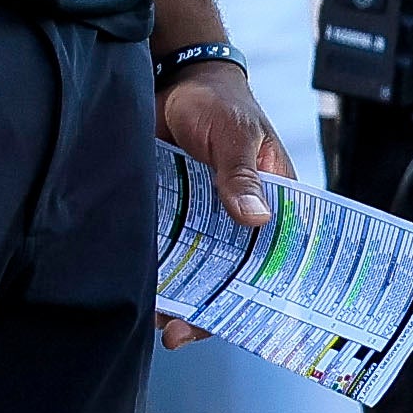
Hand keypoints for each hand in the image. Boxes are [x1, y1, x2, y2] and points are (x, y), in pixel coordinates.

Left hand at [154, 56, 292, 341]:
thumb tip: (256, 217)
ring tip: (157, 321)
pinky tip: (138, 290)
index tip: (247, 322)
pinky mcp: (165, 213)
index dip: (264, 292)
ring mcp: (199, 218)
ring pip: (191, 268)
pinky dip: (150, 270)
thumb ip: (241, 175)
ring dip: (176, 294)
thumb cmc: (220, 102)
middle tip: (184, 333)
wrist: (170, 80)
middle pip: (229, 273)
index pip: (275, 256)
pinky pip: (160, 249)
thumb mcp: (238, 135)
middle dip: (210, 307)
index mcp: (272, 202)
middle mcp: (236, 217)